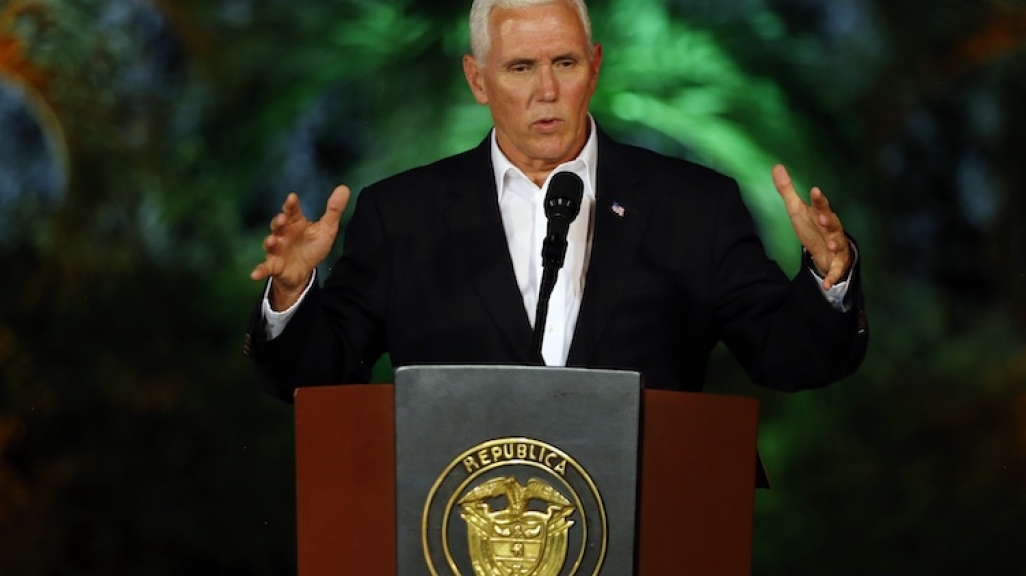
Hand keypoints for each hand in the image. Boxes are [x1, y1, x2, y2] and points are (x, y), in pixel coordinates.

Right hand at [250, 185, 350, 309]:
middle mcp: (283, 234)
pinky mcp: (274, 266)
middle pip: (278, 225)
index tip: (292, 197)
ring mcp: (277, 250)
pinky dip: (259, 270)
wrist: (304, 271)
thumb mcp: (326, 229)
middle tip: (282, 218)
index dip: (291, 205)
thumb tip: (344, 188)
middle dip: (278, 221)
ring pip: (271, 244)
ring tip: (271, 240)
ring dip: (269, 242)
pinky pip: (265, 268)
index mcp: (296, 223)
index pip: (292, 211)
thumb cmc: (312, 246)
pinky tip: (254, 274)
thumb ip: (333, 210)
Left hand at [772, 164, 850, 289]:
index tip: (814, 191)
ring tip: (831, 243)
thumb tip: (777, 166)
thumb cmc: (812, 227)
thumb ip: (787, 190)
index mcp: (821, 215)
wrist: (826, 252)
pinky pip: (836, 270)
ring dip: (836, 242)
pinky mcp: (838, 262)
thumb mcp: (797, 210)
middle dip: (829, 219)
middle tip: (823, 217)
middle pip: (833, 222)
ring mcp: (837, 245)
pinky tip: (825, 284)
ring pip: (839, 242)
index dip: (818, 199)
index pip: (820, 205)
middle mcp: (832, 228)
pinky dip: (832, 277)